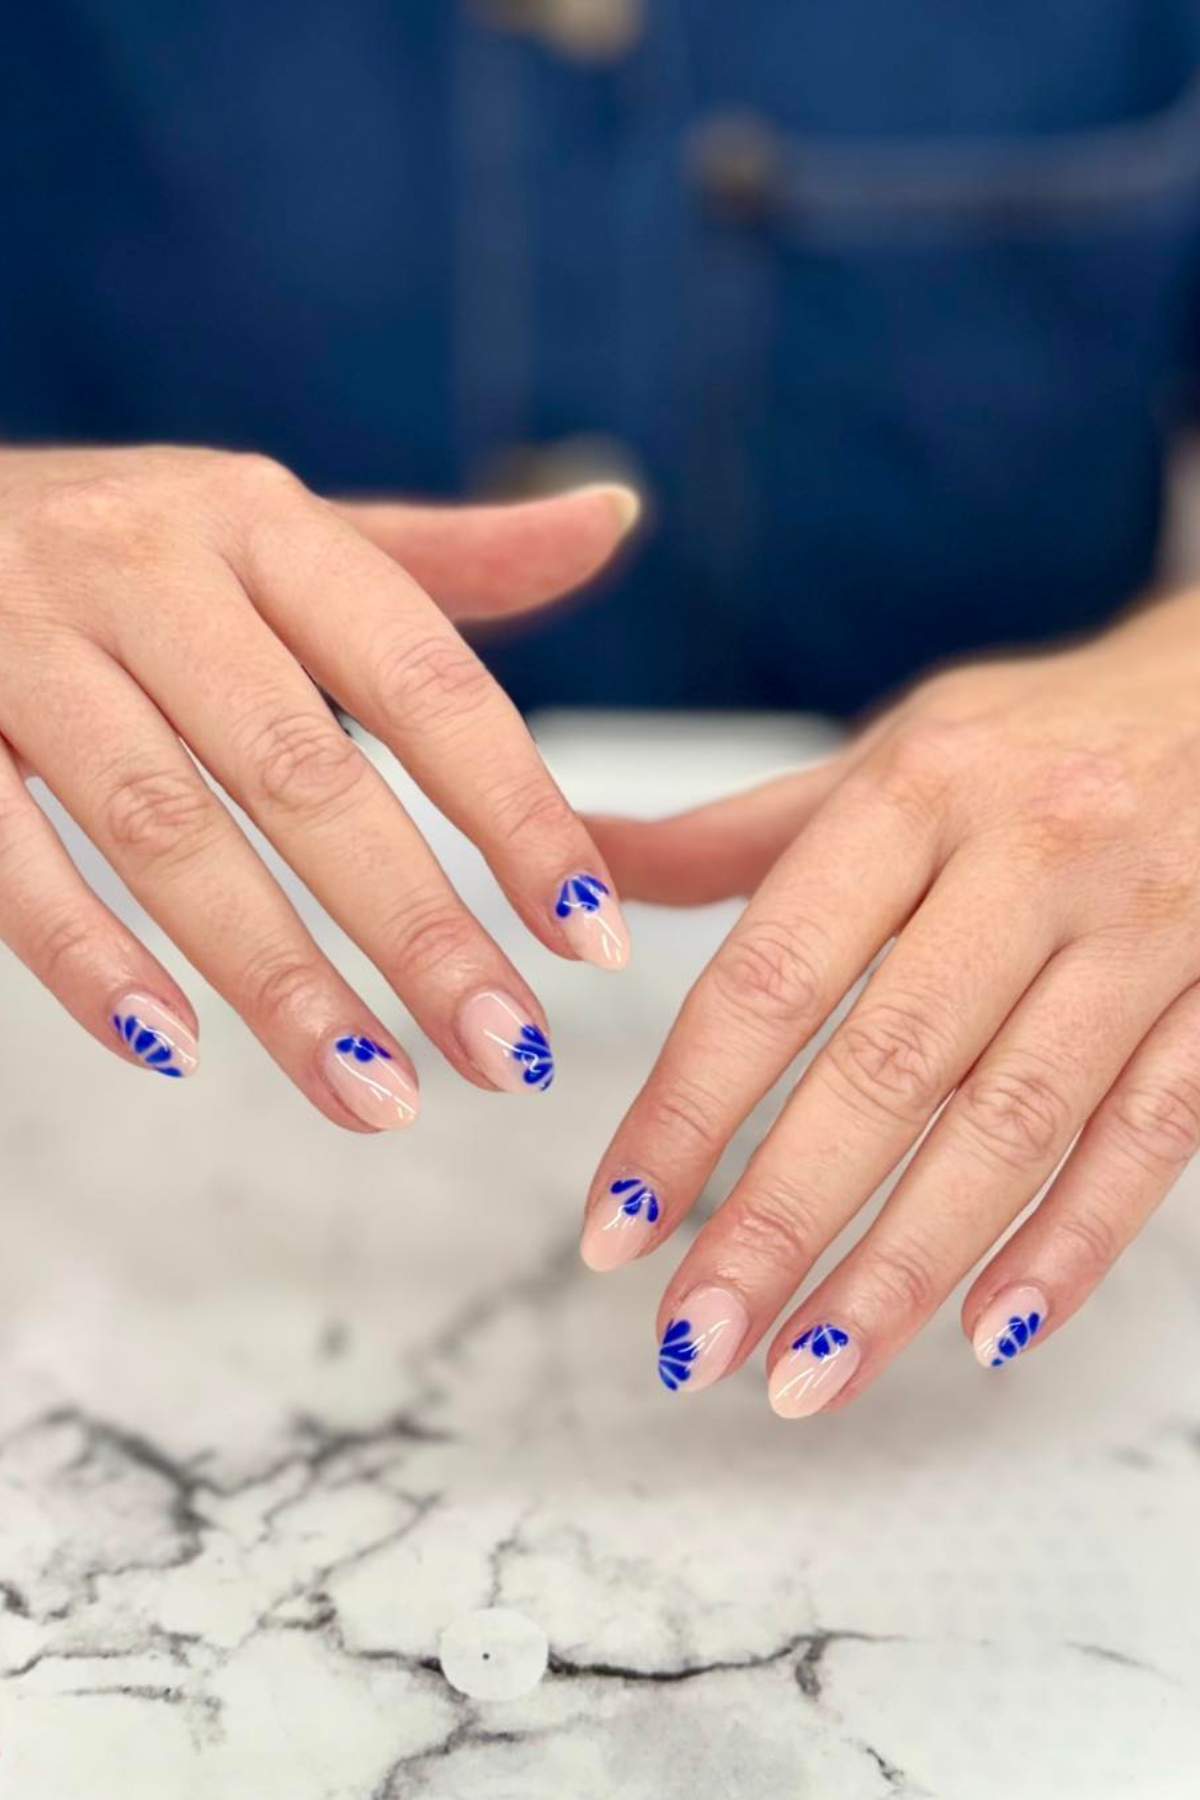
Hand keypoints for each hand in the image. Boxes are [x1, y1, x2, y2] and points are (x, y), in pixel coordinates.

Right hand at [0, 445, 636, 1126]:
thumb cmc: (127, 543)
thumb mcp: (278, 525)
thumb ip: (441, 554)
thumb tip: (613, 515)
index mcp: (260, 519)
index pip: (422, 678)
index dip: (516, 810)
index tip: (594, 934)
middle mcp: (144, 569)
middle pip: (302, 772)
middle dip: (417, 928)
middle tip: (509, 1053)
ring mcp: (19, 642)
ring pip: (164, 831)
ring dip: (278, 979)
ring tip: (376, 1096)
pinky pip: (5, 854)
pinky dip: (86, 959)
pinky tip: (173, 1050)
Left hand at [583, 593, 1199, 1410]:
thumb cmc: (1037, 742)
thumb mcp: (888, 761)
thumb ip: (738, 840)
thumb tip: (579, 885)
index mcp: (915, 791)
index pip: (773, 975)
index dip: (687, 1110)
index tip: (617, 1224)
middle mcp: (1028, 856)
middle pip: (888, 1069)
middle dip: (780, 1220)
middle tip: (695, 1339)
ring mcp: (1141, 929)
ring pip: (1014, 1124)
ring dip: (906, 1267)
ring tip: (810, 1373)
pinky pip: (1150, 1135)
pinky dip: (1072, 1244)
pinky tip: (988, 1332)